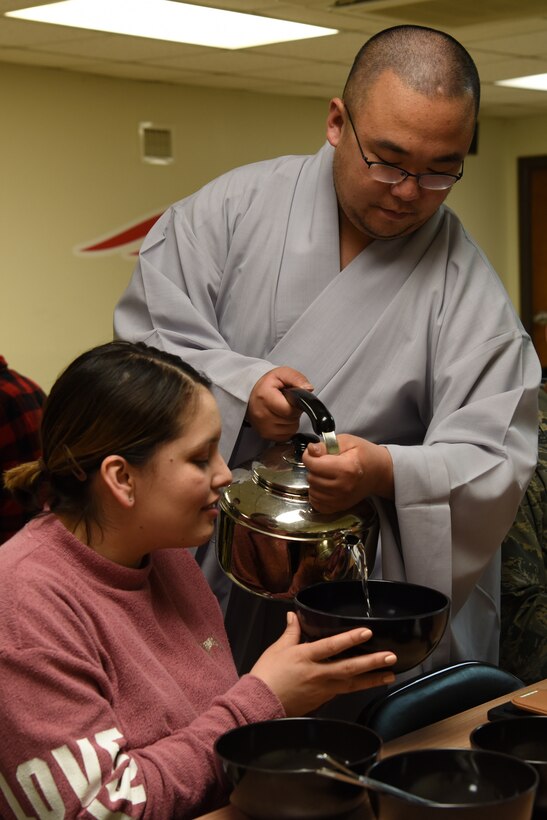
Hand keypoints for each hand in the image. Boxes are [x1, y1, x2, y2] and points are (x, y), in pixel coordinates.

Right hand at [246, 367, 312, 440]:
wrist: (251, 394)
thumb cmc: (266, 385)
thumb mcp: (282, 373)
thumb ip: (297, 378)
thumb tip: (308, 389)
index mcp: (265, 398)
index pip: (290, 409)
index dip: (296, 404)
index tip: (292, 398)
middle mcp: (262, 415)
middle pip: (292, 420)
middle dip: (295, 411)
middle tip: (287, 403)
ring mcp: (264, 427)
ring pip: (291, 429)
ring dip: (292, 420)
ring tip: (283, 410)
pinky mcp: (266, 435)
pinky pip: (286, 435)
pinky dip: (287, 428)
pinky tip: (281, 418)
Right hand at [250, 612, 396, 716]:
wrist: (260, 703)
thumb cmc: (267, 675)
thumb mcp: (277, 649)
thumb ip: (290, 632)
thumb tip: (293, 615)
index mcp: (305, 657)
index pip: (332, 646)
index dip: (350, 639)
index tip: (367, 632)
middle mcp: (317, 673)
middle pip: (349, 668)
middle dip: (371, 662)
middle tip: (390, 657)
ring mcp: (322, 689)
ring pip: (351, 683)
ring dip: (372, 679)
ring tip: (390, 675)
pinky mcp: (323, 699)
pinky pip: (344, 691)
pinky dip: (358, 687)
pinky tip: (369, 683)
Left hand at [302, 434, 393, 512]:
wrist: (379, 473)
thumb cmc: (365, 455)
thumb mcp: (348, 441)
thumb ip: (327, 445)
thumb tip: (311, 450)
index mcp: (346, 468)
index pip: (313, 464)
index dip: (308, 456)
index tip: (313, 453)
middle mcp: (343, 487)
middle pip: (311, 477)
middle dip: (313, 468)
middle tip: (324, 463)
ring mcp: (341, 499)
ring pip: (312, 491)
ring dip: (315, 481)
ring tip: (326, 474)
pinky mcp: (340, 507)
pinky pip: (317, 503)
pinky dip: (317, 494)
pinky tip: (325, 486)